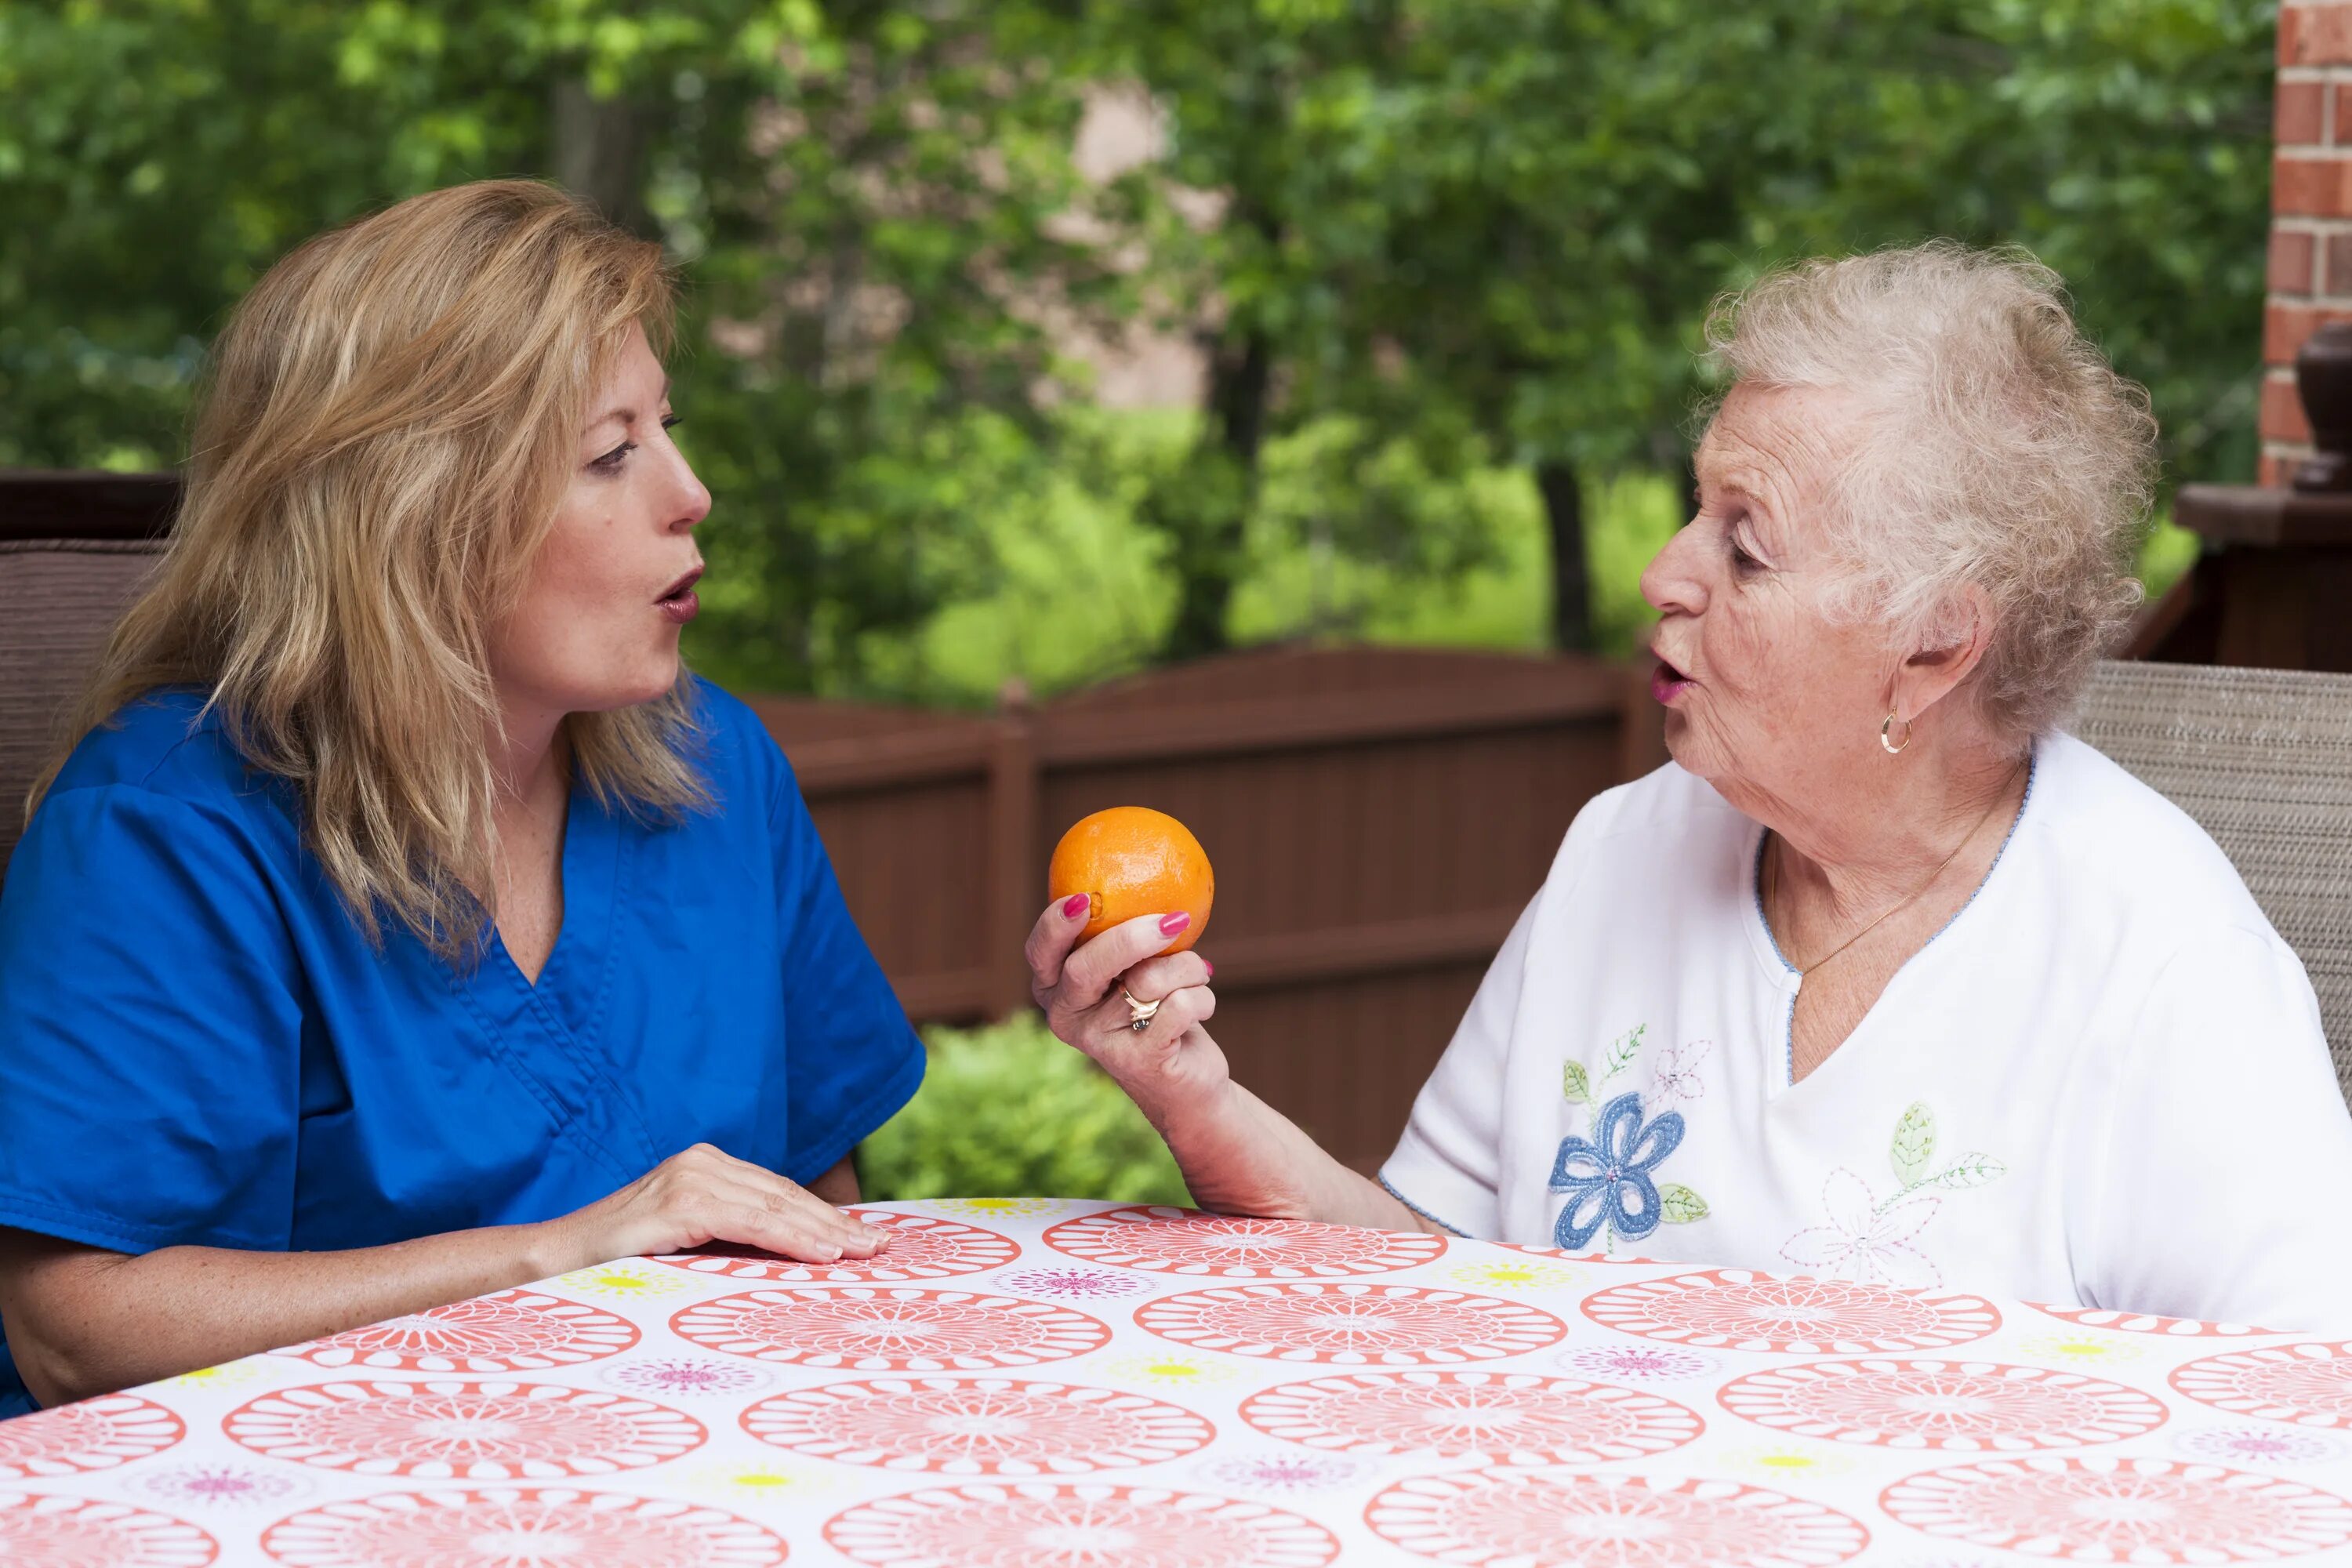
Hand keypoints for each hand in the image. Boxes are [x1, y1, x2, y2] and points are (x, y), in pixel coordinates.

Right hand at [534, 1144, 889, 1276]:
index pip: (779, 1193)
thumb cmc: (617, 1264)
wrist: (547, 1262)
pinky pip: (746, 1221)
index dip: (826, 1216)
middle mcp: (700, 1163)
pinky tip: (821, 1253)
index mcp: (705, 1168)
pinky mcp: (676, 1204)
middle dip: (837, 1224)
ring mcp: (688, 1179)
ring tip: (863, 1253)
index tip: (867, 1239)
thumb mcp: (684, 1246)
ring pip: (774, 1206)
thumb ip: (727, 1240)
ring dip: (824, 1232)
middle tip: (882, 1249)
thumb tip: (790, 1263)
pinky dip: (789, 1236)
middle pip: (785, 1196)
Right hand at [1026, 895, 1226, 1122]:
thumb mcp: (1134, 967)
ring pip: (1147, 981)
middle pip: (1086, 966)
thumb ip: (1125, 933)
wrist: (1184, 1079)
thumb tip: (1152, 874)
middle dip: (1133, 937)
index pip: (1041, 951)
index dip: (1056, 924)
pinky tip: (1202, 1008)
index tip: (1083, 899)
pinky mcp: (1138, 1062)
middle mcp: (1065, 1016)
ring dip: (1188, 968)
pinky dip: (1203, 998)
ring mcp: (1098, 1043)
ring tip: (1198, 975)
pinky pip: (1179, 1006)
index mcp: (1054, 987)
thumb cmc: (1156, 1006)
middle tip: (1175, 920)